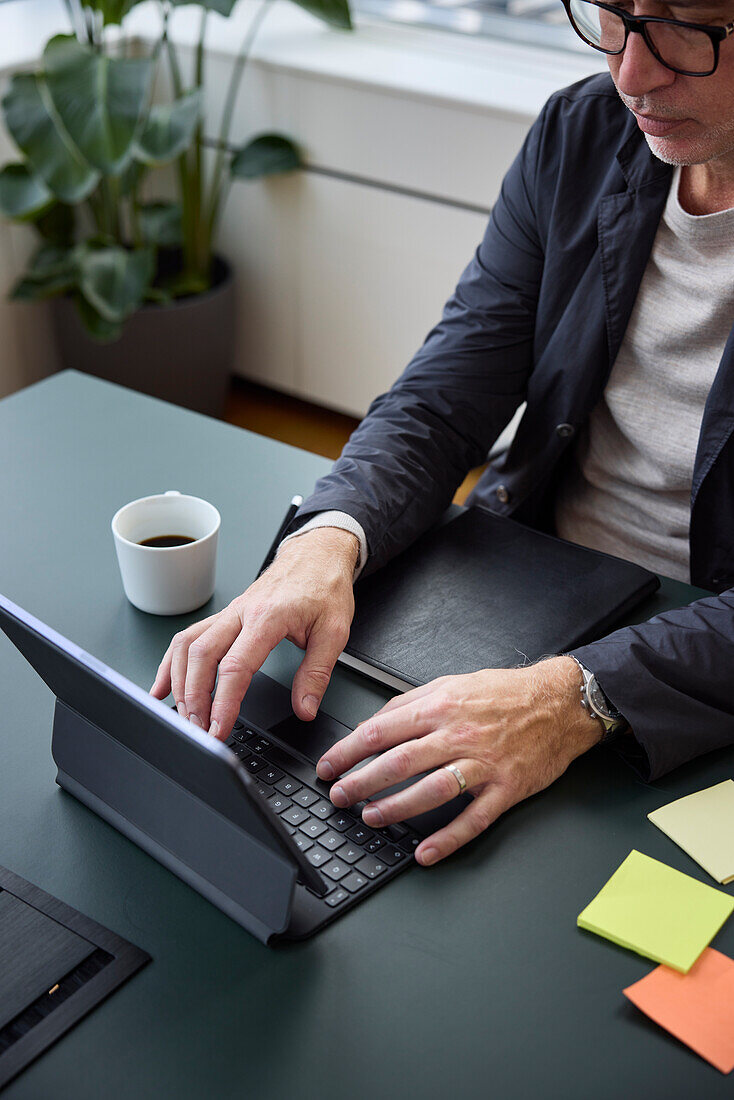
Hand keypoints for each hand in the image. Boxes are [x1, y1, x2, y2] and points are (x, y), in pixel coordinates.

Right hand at [149, 527, 359, 739]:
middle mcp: (241, 613)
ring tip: (183, 715)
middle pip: (201, 656)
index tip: (219, 727)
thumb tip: (305, 707)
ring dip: (179, 682)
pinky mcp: (224, 616)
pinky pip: (188, 638)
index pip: (236, 666)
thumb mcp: (334, 632)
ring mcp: (229, 613)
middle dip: (194, 697)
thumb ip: (317, 673)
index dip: (224, 701)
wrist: (316, 554)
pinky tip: (164, 686)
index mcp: (267, 617)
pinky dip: (171, 664)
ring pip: (187, 646)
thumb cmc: (324, 586)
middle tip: (198, 729)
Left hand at [315, 656, 601, 866]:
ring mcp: (483, 763)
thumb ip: (411, 702)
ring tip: (371, 818)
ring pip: (430, 791)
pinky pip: (473, 819)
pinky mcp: (506, 788)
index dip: (349, 750)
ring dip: (395, 808)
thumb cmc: (505, 693)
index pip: (382, 730)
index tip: (330, 765)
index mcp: (441, 706)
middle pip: (399, 762)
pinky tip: (426, 853)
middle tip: (339, 796)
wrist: (560, 703)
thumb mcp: (452, 683)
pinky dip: (448, 839)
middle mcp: (458, 734)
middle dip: (361, 782)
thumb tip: (374, 722)